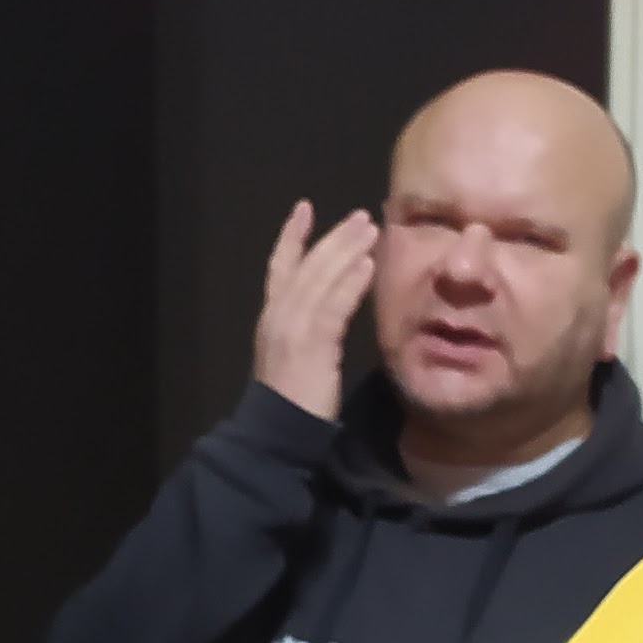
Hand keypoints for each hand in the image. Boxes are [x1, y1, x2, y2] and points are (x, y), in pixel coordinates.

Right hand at [251, 199, 378, 418]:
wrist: (279, 434)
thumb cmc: (292, 403)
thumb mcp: (296, 358)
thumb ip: (310, 331)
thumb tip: (333, 311)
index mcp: (272, 319)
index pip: (280, 268)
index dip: (291, 237)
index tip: (304, 208)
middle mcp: (278, 316)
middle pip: (306, 265)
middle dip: (333, 238)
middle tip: (361, 215)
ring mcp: (292, 329)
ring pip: (320, 279)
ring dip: (346, 251)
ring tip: (370, 230)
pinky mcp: (310, 344)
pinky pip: (333, 305)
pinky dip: (350, 283)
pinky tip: (367, 266)